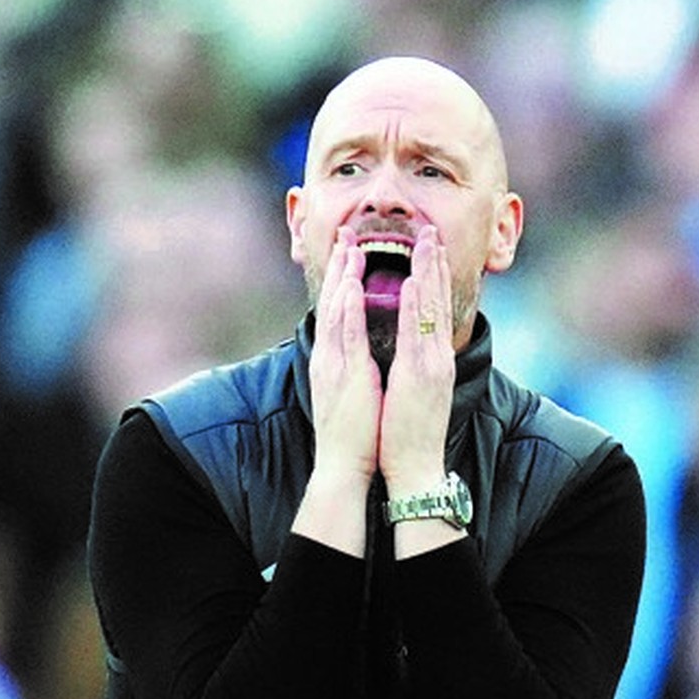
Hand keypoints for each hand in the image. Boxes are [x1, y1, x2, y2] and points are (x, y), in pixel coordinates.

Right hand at [294, 228, 379, 555]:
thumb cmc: (357, 433)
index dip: (344, 278)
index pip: (340, 311)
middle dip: (341, 266)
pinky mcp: (344, 374)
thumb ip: (358, 367)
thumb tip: (366, 352)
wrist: (345, 465)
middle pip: (335, 302)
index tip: (352, 250)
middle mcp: (332, 356)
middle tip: (347, 232)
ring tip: (351, 245)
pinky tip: (352, 285)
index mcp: (337, 360)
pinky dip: (348, 307)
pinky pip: (345, 334)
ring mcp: (335, 363)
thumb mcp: (356, 391)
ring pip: (338, 310)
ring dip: (344, 275)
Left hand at [380, 226, 453, 499]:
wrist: (416, 467)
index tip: (430, 248)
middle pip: (439, 301)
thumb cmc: (409, 433)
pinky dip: (416, 307)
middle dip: (435, 264)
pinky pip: (417, 334)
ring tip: (426, 241)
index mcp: (433, 360)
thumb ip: (417, 366)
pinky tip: (413, 283)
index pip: (436, 309)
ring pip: (431, 310)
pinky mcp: (420, 376)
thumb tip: (411, 348)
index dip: (434, 276)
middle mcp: (437, 357)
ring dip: (428, 273)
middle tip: (431, 230)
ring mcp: (431, 364)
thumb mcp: (416, 392)